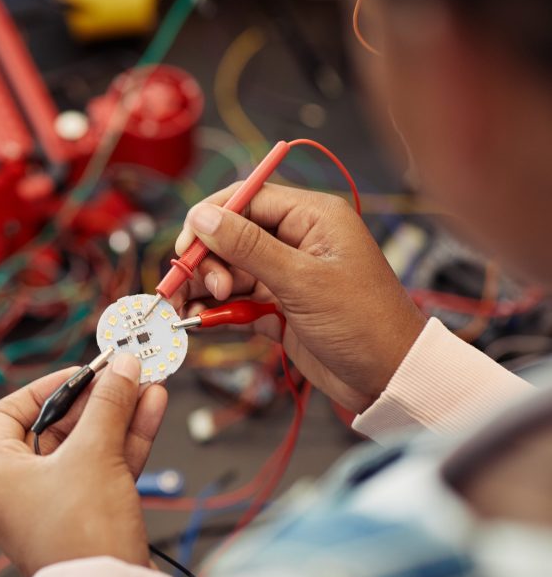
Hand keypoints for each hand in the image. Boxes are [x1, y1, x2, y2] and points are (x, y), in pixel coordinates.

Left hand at [0, 354, 167, 576]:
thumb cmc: (81, 540)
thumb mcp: (94, 454)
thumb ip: (108, 405)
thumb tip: (120, 371)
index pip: (7, 413)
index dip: (44, 388)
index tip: (79, 374)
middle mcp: (19, 490)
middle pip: (55, 427)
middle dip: (94, 399)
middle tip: (121, 376)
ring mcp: (55, 505)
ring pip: (86, 446)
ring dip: (117, 415)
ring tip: (144, 386)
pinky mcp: (86, 517)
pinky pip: (102, 467)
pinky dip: (124, 440)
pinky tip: (149, 411)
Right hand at [173, 182, 425, 411]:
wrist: (389, 379)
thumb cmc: (365, 323)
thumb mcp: (302, 281)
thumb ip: (248, 247)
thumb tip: (202, 217)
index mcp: (312, 218)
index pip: (248, 198)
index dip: (211, 218)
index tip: (186, 244)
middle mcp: (297, 240)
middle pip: (231, 235)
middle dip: (208, 260)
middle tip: (202, 287)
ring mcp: (286, 275)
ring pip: (229, 270)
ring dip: (205, 287)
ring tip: (188, 308)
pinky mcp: (278, 306)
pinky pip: (236, 300)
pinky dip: (217, 310)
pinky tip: (201, 320)